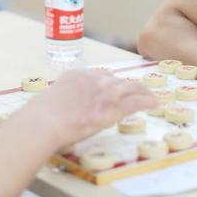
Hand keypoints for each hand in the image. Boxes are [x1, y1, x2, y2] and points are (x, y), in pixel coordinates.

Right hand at [27, 69, 156, 146]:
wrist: (45, 121)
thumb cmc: (42, 114)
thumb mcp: (53, 95)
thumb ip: (66, 95)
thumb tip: (69, 103)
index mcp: (79, 75)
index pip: (102, 75)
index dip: (113, 83)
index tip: (117, 88)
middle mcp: (95, 79)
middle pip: (119, 80)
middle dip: (131, 86)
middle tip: (139, 92)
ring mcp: (105, 92)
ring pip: (132, 88)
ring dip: (143, 92)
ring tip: (151, 97)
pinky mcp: (112, 107)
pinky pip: (136, 102)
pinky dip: (147, 102)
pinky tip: (154, 103)